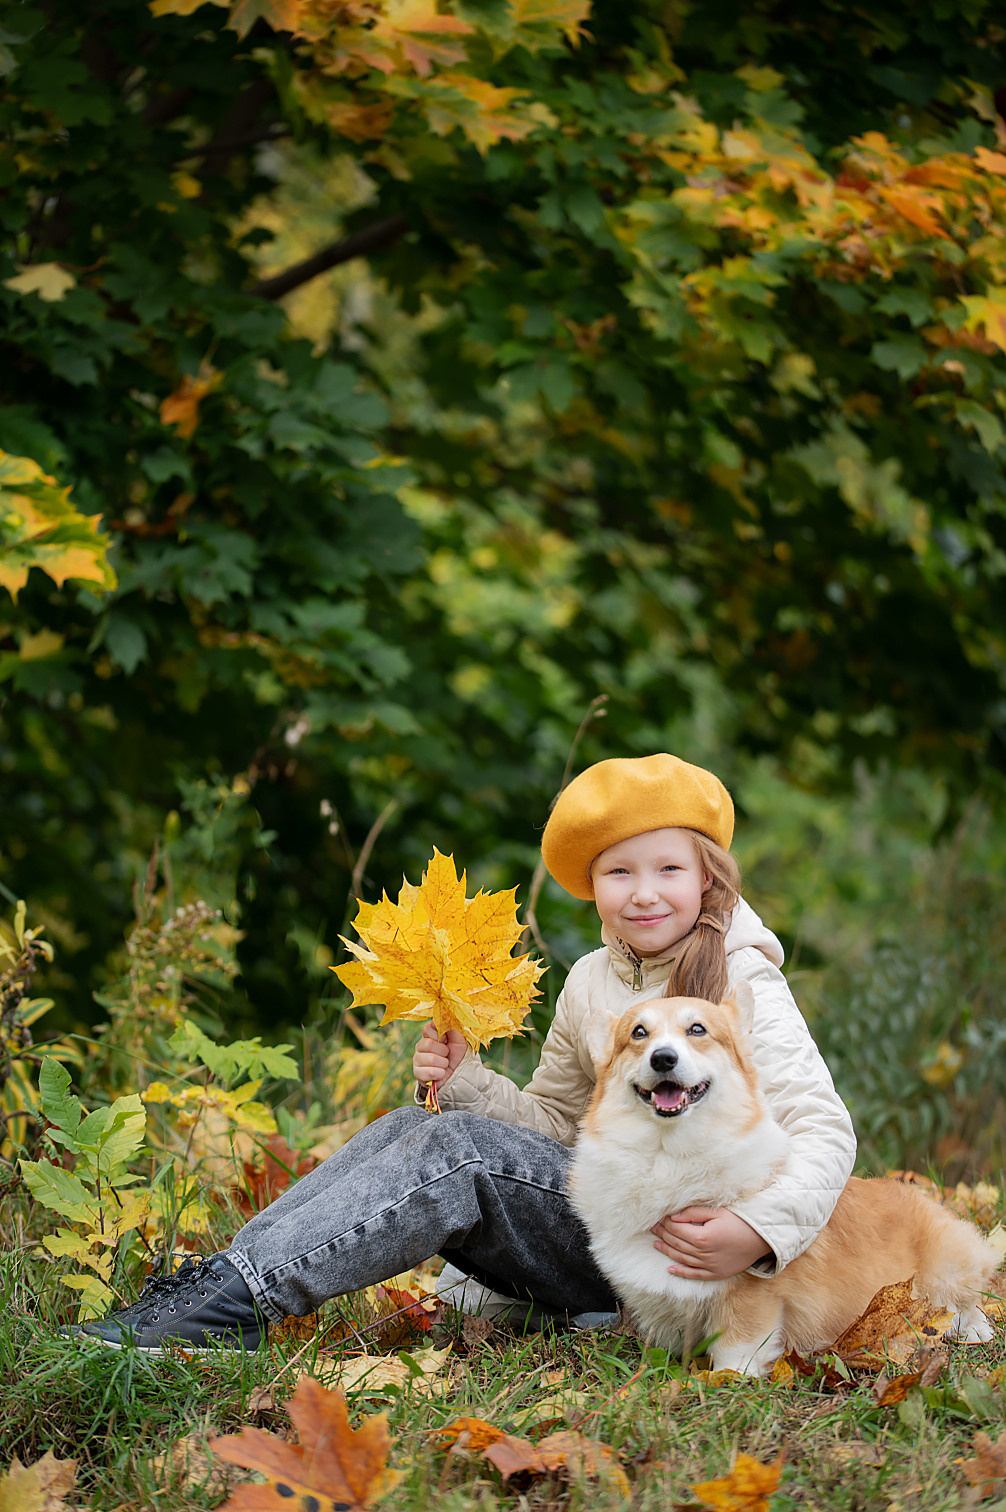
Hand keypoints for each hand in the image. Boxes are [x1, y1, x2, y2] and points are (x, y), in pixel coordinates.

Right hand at [413, 1023, 466, 1089]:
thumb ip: (453, 1027)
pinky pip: (430, 1072)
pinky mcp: (417, 1073)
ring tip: (444, 1064)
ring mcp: (417, 1059)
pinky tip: (440, 1073)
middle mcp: (420, 1046)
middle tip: (447, 1054)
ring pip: (430, 1059)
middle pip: (428, 1044)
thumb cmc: (457, 1054)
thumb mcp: (459, 1039)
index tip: (446, 1040)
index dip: (439, 1035)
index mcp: (429, 1035)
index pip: (427, 1028)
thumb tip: (447, 1016)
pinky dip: (440, 1074)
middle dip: (443, 1051)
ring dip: (443, 1063)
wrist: (458, 1074)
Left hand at [650, 1207, 771, 1279]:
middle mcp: (703, 1253)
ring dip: (667, 1251)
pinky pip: (694, 1275)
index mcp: (702, 1236)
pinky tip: (670, 1269)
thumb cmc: (739, 1222)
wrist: (760, 1240)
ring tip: (656, 1243)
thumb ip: (694, 1213)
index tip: (658, 1217)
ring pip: (681, 1259)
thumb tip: (674, 1216)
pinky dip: (681, 1273)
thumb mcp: (717, 1212)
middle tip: (653, 1228)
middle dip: (663, 1234)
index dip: (665, 1223)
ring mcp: (709, 1266)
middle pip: (676, 1243)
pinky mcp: (715, 1274)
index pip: (676, 1229)